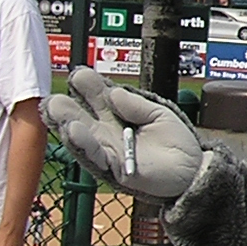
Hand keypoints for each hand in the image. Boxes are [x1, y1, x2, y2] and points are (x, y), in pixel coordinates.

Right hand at [42, 68, 202, 200]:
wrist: (193, 170)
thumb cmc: (176, 142)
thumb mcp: (159, 114)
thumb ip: (137, 105)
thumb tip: (113, 93)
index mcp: (117, 113)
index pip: (96, 95)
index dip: (87, 85)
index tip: (80, 75)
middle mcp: (107, 131)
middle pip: (80, 116)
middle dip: (65, 106)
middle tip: (53, 97)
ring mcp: (108, 150)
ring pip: (81, 136)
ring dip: (66, 123)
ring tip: (55, 109)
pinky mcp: (114, 168)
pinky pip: (95, 156)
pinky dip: (83, 143)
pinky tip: (72, 129)